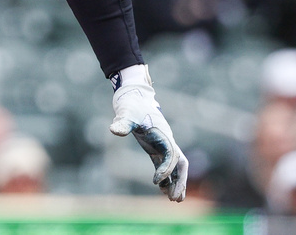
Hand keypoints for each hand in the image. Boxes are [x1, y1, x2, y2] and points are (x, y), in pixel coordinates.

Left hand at [109, 65, 187, 201]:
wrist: (132, 95)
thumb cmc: (131, 104)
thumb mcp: (126, 112)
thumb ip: (123, 122)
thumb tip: (114, 130)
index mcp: (163, 133)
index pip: (172, 155)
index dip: (166, 169)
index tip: (156, 181)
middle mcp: (166, 140)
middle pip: (181, 164)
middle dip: (180, 181)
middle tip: (175, 200)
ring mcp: (162, 144)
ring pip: (175, 167)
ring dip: (176, 182)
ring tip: (173, 200)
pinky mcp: (155, 147)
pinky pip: (164, 165)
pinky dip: (165, 177)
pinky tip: (162, 190)